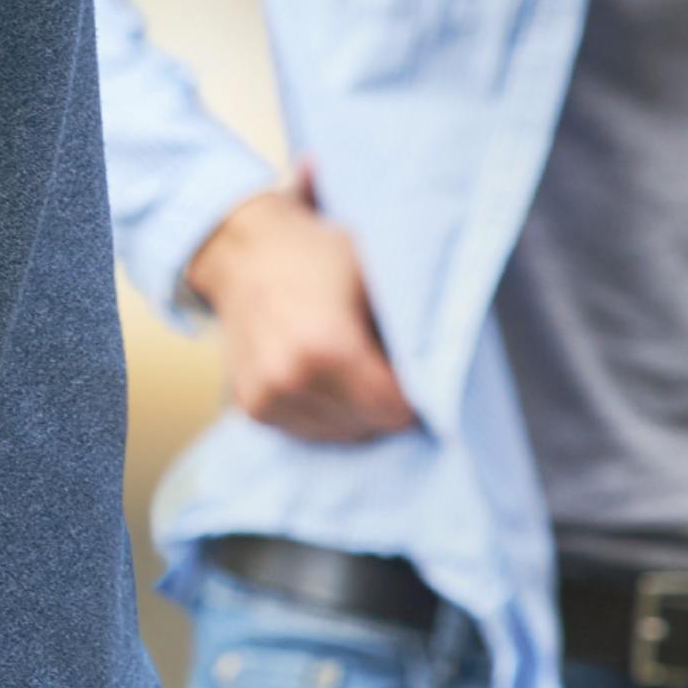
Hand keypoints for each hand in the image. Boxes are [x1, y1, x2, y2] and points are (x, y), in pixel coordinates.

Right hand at [186, 168, 416, 444]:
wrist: (245, 253)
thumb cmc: (320, 257)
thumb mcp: (375, 272)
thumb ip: (409, 327)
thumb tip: (442, 372)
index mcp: (325, 347)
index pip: (395, 409)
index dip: (417, 394)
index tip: (420, 373)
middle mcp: (289, 380)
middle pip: (369, 426)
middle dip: (387, 403)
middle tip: (386, 365)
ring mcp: (265, 398)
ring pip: (341, 434)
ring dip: (358, 412)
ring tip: (355, 369)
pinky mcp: (252, 408)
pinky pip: (310, 431)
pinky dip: (328, 413)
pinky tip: (328, 378)